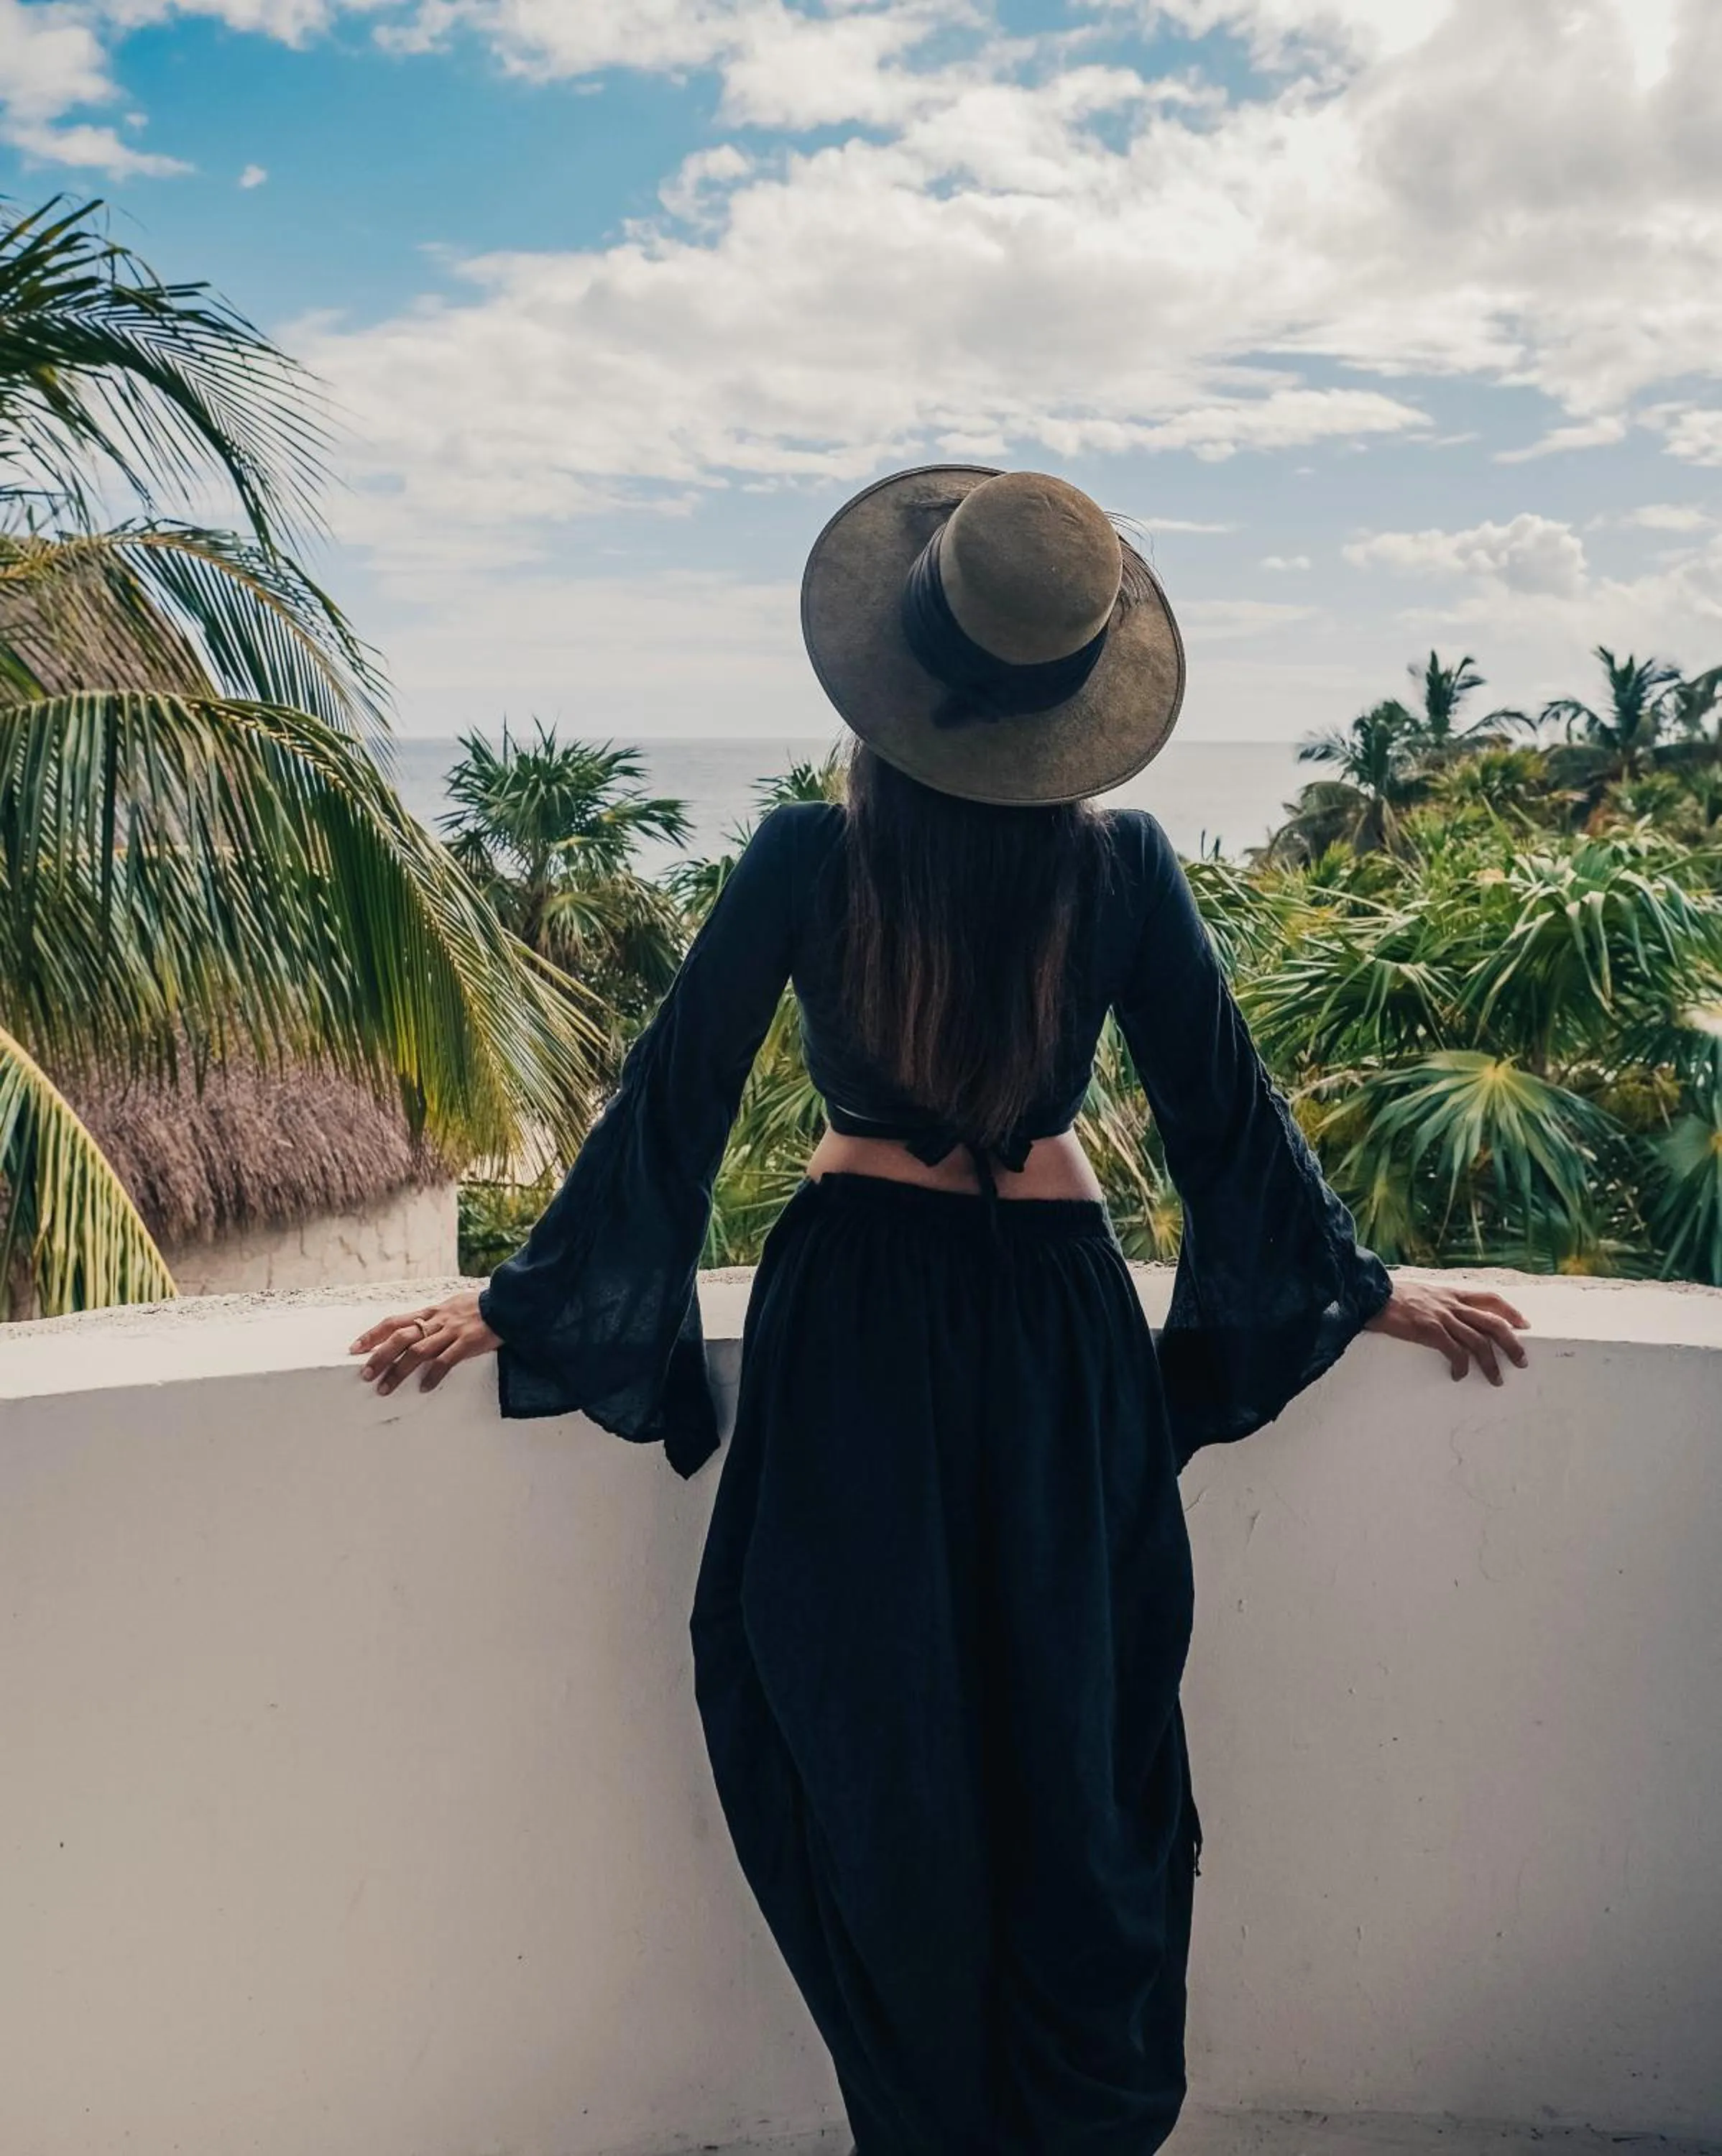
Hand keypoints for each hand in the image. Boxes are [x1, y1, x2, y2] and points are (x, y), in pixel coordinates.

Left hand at [349, 1290, 500, 1396]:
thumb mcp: (450, 1307)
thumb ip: (432, 1319)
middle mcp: (437, 1321)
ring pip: (418, 1352)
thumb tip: (412, 1331)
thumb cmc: (478, 1308)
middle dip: (379, 1357)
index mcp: (430, 1312)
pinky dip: (432, 1375)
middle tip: (365, 1375)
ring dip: (398, 1371)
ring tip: (384, 1389)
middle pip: (400, 1338)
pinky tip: (423, 1388)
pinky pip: (446, 1361)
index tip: (354, 1348)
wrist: (507, 1303)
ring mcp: (452, 1332)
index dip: (372, 1334)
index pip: (394, 1322)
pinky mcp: (468, 1342)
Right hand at [1363, 1279, 1529, 1385]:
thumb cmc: (1391, 1296)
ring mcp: (1442, 1317)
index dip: (1511, 1312)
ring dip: (1491, 1363)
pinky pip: (1455, 1352)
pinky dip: (1462, 1366)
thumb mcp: (1422, 1292)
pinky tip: (1459, 1376)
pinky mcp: (1429, 1330)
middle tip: (1522, 1361)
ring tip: (1496, 1379)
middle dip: (1512, 1343)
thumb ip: (1437, 1301)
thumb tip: (1445, 1315)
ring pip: (1479, 1341)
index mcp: (1451, 1294)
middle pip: (1494, 1323)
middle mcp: (1452, 1304)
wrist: (1369, 1293)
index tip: (1524, 1324)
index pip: (1490, 1298)